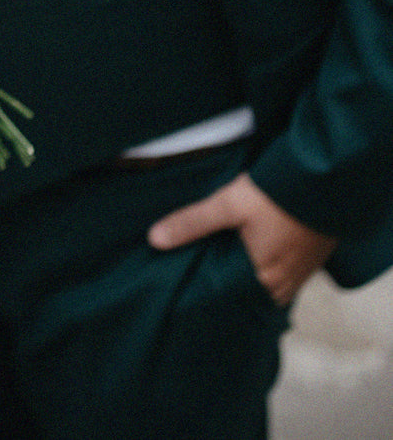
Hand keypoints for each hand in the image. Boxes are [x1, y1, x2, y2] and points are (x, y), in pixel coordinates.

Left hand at [148, 172, 336, 304]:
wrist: (323, 180)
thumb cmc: (275, 196)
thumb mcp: (226, 206)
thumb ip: (191, 223)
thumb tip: (154, 239)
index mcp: (266, 280)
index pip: (233, 297)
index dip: (215, 288)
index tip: (194, 283)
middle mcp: (287, 284)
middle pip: (251, 288)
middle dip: (231, 278)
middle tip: (206, 267)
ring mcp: (304, 271)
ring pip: (269, 278)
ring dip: (252, 268)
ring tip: (227, 255)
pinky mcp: (314, 255)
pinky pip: (286, 267)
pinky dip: (271, 259)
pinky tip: (258, 245)